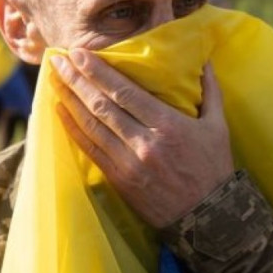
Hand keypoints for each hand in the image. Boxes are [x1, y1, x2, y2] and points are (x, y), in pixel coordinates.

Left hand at [50, 49, 233, 227]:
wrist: (208, 219)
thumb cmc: (213, 169)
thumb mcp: (218, 127)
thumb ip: (211, 92)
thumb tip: (203, 62)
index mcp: (168, 125)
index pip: (125, 92)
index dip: (98, 72)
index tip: (79, 53)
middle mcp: (145, 142)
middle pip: (102, 105)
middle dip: (76, 80)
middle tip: (57, 60)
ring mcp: (129, 163)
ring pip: (91, 126)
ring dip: (69, 100)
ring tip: (54, 79)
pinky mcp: (119, 180)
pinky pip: (90, 150)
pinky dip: (73, 129)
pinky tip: (59, 112)